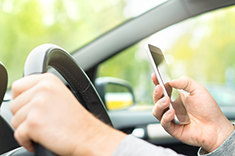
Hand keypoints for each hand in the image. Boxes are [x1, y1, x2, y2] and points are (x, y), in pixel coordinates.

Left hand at [10, 73, 125, 155]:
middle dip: (23, 116)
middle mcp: (42, 89)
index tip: (28, 108)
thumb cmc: (76, 119)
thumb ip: (41, 91)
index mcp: (48, 80)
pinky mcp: (34, 123)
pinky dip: (26, 141)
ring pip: (14, 121)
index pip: (18, 86)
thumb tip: (20, 97)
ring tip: (43, 129)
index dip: (20, 100)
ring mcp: (38, 105)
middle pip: (14, 105)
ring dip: (26, 129)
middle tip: (40, 121)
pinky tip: (40, 139)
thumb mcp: (61, 94)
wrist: (88, 135)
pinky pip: (18, 134)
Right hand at [151, 73, 233, 151]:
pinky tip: (172, 112)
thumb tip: (171, 81)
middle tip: (160, 89)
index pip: (163, 90)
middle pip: (157, 100)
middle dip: (156, 94)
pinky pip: (164, 123)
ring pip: (156, 112)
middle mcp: (172, 108)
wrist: (216, 127)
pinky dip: (166, 117)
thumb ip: (185, 82)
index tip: (155, 76)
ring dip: (159, 105)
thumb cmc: (208, 110)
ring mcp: (171, 118)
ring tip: (167, 101)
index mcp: (177, 98)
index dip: (157, 83)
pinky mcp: (173, 129)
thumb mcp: (198, 90)